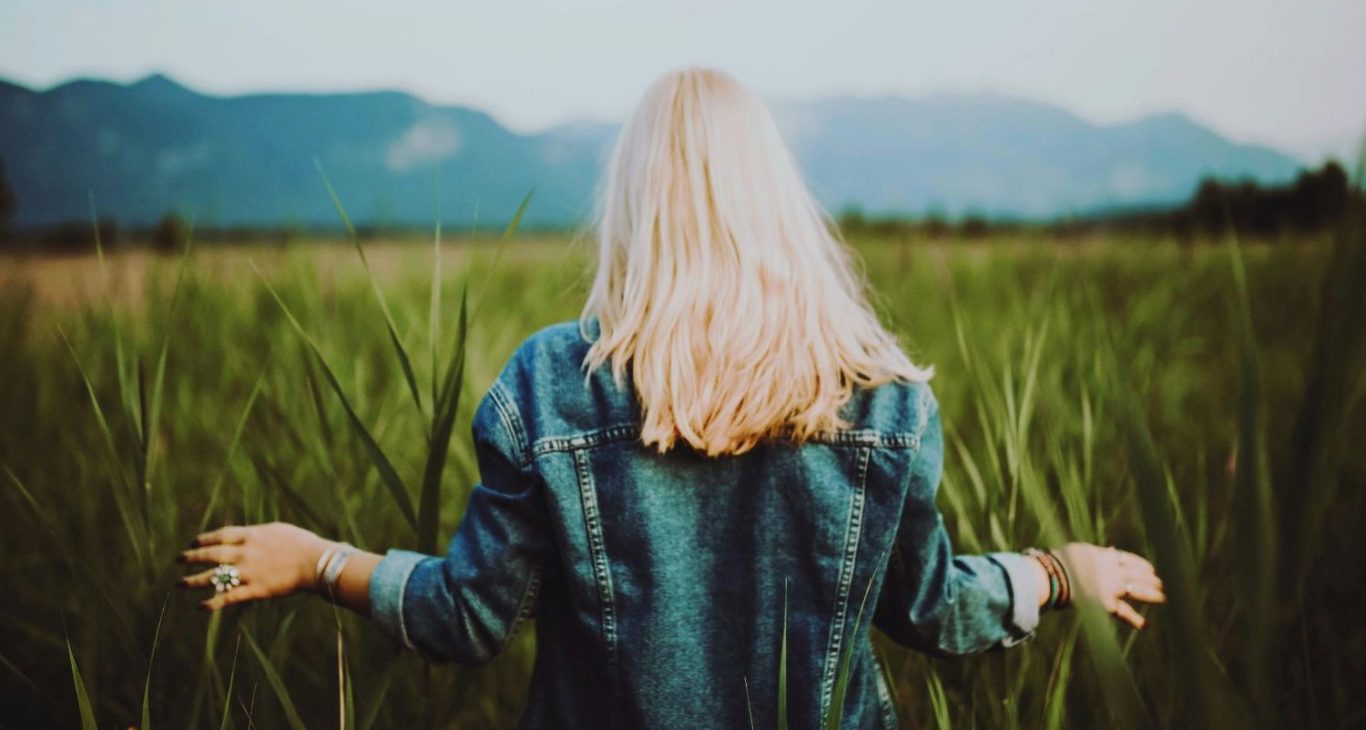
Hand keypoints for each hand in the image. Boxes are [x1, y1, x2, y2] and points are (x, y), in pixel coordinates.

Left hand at [177, 522, 333, 610]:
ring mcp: (249, 572)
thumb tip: (245, 536)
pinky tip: (200, 607)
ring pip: (215, 577)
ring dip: (194, 581)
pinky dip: (213, 602)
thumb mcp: (278, 530)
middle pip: (212, 554)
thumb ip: (258, 534)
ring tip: (180, 583)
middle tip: (179, 559)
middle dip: (192, 556)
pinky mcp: (255, 590)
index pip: (220, 535)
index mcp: (252, 535)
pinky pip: (229, 597)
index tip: (194, 542)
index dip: (204, 539)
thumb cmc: (302, 543)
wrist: (315, 562)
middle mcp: (245, 553)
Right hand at [1053, 543, 1164, 628]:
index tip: (1150, 569)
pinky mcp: (1106, 603)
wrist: (1054, 574)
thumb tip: (1113, 549)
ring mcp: (1112, 587)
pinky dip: (1134, 620)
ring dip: (1151, 595)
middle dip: (1151, 580)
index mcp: (1106, 556)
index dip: (1142, 565)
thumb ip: (1099, 552)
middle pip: (1138, 574)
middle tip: (1161, 584)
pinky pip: (1123, 612)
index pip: (1129, 559)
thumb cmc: (1061, 561)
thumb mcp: (1081, 550)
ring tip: (1162, 598)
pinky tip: (1144, 625)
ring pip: (1138, 591)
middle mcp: (1113, 570)